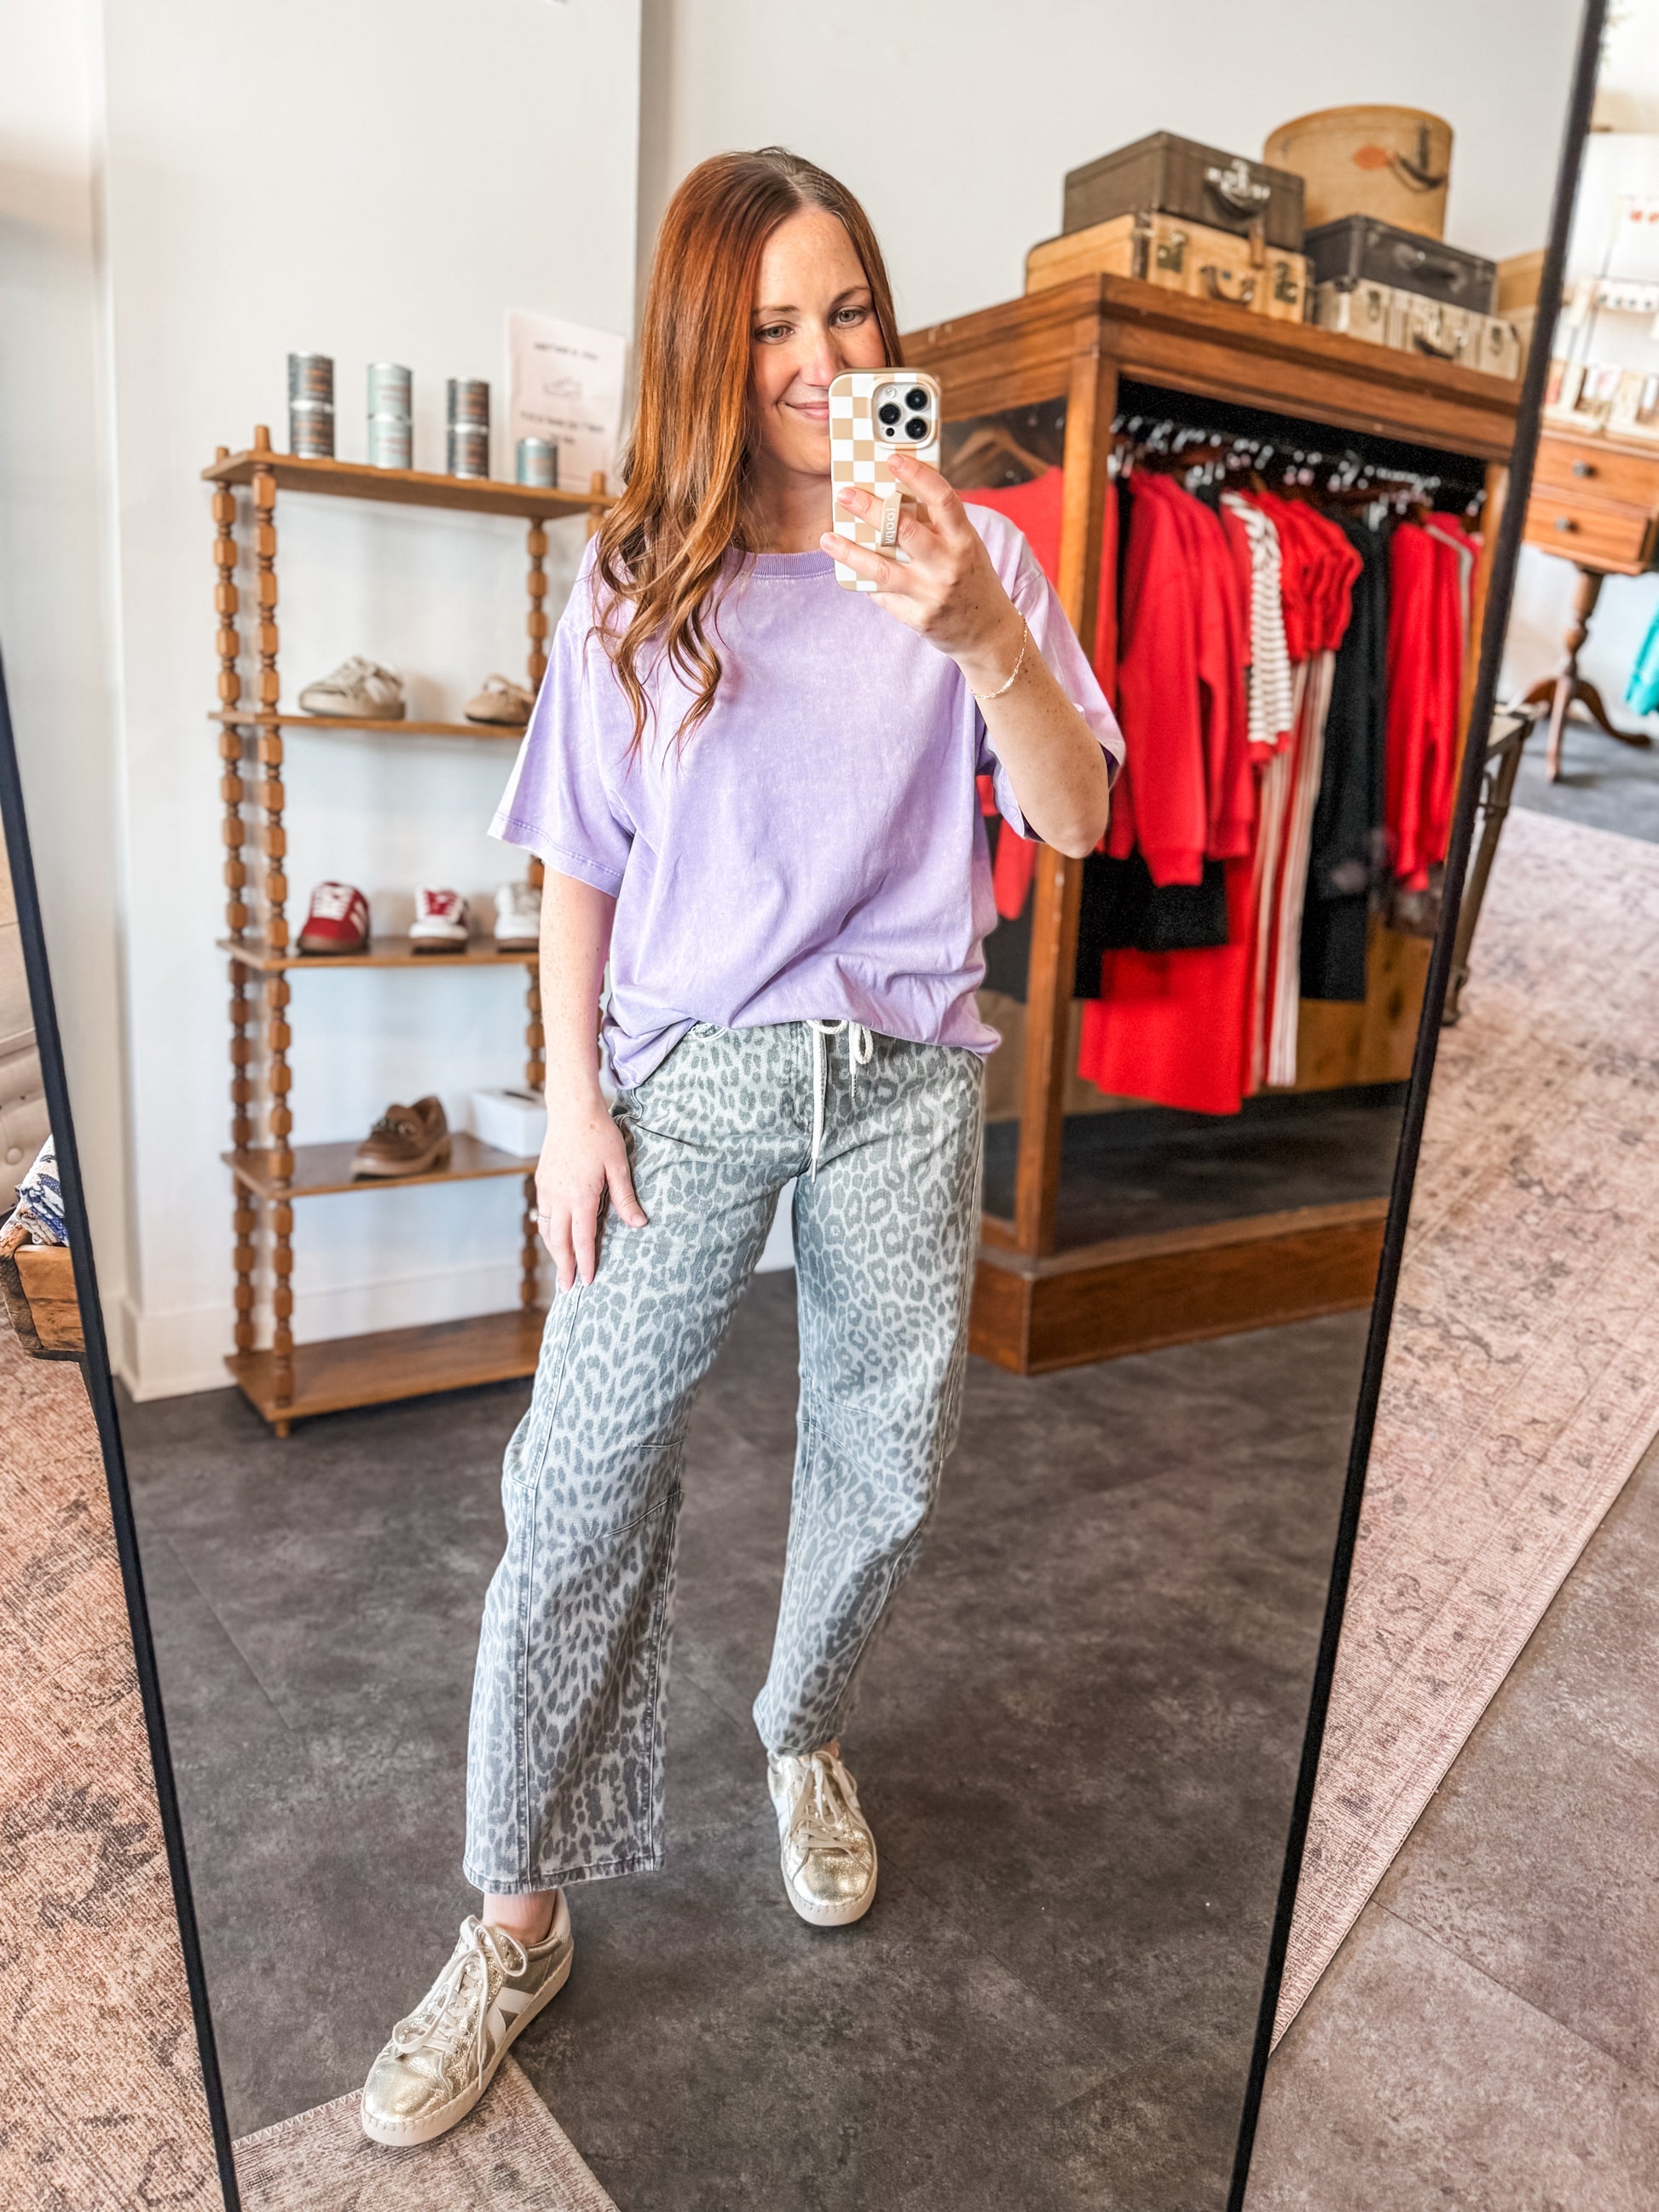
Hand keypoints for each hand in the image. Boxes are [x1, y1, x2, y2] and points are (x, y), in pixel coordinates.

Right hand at [536, 1085, 646, 1292]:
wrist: (572, 1110)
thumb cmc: (599, 1135)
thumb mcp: (619, 1166)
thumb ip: (626, 1198)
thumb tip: (639, 1225)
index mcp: (580, 1197)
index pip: (582, 1240)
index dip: (585, 1263)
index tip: (588, 1281)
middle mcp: (559, 1197)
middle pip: (560, 1242)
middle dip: (564, 1266)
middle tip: (567, 1288)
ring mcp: (547, 1189)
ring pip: (547, 1229)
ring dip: (554, 1251)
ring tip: (561, 1267)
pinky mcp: (542, 1181)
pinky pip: (543, 1214)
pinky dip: (548, 1232)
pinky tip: (555, 1236)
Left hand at [821, 451, 1025, 690]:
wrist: (987, 632)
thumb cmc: (972, 578)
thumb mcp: (966, 545)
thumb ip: (937, 524)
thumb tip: (895, 494)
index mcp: (964, 539)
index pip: (942, 499)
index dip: (917, 476)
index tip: (892, 459)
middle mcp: (949, 565)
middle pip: (904, 531)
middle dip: (870, 510)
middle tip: (845, 494)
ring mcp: (932, 593)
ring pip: (883, 569)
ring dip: (851, 552)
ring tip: (828, 538)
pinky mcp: (918, 618)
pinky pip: (883, 596)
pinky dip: (865, 582)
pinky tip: (849, 569)